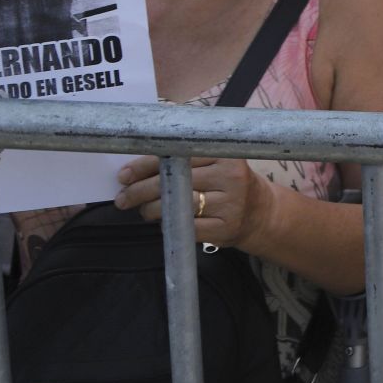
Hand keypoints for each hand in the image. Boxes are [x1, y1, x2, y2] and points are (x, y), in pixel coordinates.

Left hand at [115, 155, 277, 249]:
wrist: (260, 212)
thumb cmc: (227, 182)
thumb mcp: (216, 161)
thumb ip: (185, 154)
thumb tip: (139, 158)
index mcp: (226, 154)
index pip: (178, 155)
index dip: (147, 164)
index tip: (124, 174)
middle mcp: (231, 176)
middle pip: (175, 181)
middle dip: (140, 190)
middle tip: (123, 197)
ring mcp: (230, 204)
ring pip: (178, 206)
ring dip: (151, 210)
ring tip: (141, 210)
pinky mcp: (225, 228)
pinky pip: (187, 228)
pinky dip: (169, 225)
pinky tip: (162, 221)